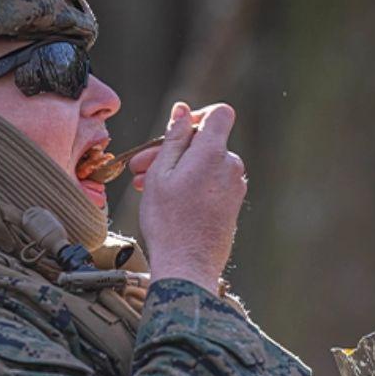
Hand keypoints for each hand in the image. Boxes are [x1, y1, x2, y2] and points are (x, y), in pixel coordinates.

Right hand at [136, 101, 246, 291]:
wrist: (188, 265)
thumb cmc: (169, 220)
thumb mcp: (161, 173)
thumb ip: (174, 138)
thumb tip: (183, 110)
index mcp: (214, 153)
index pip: (220, 114)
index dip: (198, 115)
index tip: (176, 131)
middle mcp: (232, 166)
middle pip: (204, 143)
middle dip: (172, 150)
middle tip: (139, 168)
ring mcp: (235, 187)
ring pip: (204, 165)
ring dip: (176, 171)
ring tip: (146, 187)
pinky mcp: (232, 205)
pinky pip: (211, 184)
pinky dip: (190, 185)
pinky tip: (167, 200)